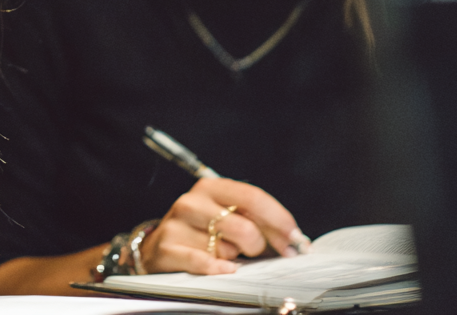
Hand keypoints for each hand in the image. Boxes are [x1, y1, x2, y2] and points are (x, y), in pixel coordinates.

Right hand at [139, 178, 306, 274]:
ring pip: (227, 250)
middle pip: (244, 227)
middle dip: (259, 246)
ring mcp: (177, 224)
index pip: (253, 197)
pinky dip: (219, 269)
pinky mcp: (168, 248)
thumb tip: (294, 238)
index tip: (295, 239)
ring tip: (226, 254)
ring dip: (234, 258)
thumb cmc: (202, 231)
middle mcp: (192, 202)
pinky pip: (204, 263)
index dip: (279, 219)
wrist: (160, 246)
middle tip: (256, 251)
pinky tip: (224, 269)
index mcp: (211, 187)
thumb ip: (256, 219)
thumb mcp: (225, 214)